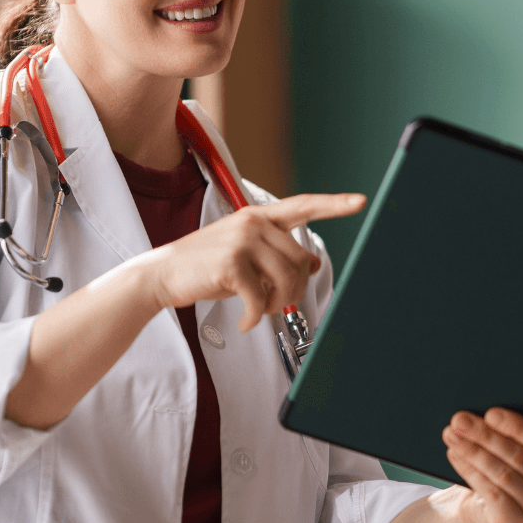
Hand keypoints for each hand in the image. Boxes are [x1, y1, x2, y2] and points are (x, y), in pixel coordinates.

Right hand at [146, 192, 364, 329]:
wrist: (162, 274)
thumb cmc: (206, 266)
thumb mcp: (246, 256)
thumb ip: (278, 254)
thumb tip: (312, 263)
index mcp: (258, 216)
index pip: (302, 206)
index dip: (333, 204)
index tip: (360, 201)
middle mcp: (252, 223)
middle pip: (299, 261)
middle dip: (294, 291)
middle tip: (275, 304)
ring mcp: (241, 240)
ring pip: (286, 279)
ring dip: (277, 304)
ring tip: (261, 310)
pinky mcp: (231, 263)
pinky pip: (261, 298)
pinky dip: (256, 317)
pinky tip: (246, 321)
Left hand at [441, 409, 522, 522]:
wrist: (489, 508)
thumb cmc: (507, 467)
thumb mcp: (519, 447)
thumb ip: (521, 427)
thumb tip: (507, 400)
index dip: (517, 426)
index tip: (490, 413)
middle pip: (519, 457)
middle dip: (485, 436)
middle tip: (459, 419)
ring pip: (502, 474)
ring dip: (473, 452)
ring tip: (452, 434)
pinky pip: (491, 493)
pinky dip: (470, 471)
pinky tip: (455, 455)